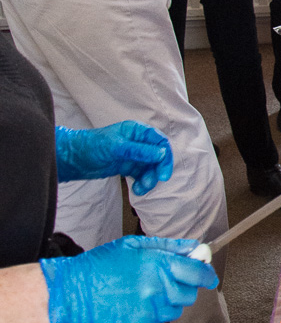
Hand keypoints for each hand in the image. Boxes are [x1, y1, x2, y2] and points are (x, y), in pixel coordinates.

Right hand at [40, 236, 217, 322]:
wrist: (71, 293)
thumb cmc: (100, 266)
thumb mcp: (133, 246)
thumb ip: (168, 246)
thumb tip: (194, 247)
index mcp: (157, 265)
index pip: (197, 272)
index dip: (206, 275)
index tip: (208, 277)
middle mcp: (156, 289)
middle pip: (188, 295)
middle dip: (182, 289)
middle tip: (163, 283)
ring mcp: (148, 311)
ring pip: (173, 311)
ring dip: (164, 304)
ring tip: (140, 295)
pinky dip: (150, 318)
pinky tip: (131, 307)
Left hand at [55, 122, 172, 194]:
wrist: (73, 159)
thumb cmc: (92, 146)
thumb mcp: (116, 148)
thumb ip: (139, 151)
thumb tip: (161, 154)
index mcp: (136, 131)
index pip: (159, 141)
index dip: (165, 156)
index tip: (163, 172)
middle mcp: (137, 142)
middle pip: (158, 156)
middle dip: (158, 170)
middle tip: (156, 181)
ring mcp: (133, 155)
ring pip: (151, 168)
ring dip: (150, 179)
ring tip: (142, 188)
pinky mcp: (127, 167)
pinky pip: (142, 176)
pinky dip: (142, 184)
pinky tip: (137, 190)